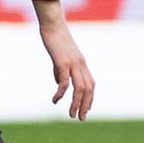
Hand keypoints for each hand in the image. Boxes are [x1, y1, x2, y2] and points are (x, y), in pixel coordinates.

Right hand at [34, 0, 94, 120]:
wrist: (52, 24)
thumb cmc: (55, 38)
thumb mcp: (59, 56)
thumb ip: (60, 70)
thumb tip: (59, 83)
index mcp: (81, 63)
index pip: (91, 84)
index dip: (90, 99)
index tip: (86, 110)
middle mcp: (80, 65)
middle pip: (89, 89)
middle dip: (86, 105)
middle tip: (81, 118)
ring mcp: (73, 63)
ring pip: (80, 88)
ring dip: (77, 104)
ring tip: (71, 115)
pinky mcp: (63, 62)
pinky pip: (65, 82)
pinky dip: (61, 93)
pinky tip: (55, 100)